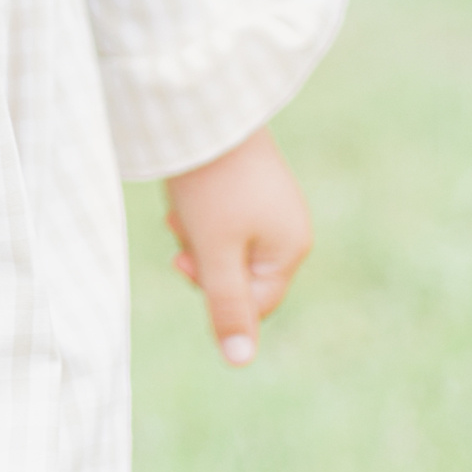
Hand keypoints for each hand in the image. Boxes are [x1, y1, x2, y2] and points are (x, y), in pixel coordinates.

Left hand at [160, 126, 312, 369]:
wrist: (202, 108)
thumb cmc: (211, 184)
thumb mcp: (214, 251)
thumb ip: (227, 307)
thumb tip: (240, 362)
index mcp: (292, 246)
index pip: (254, 304)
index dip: (213, 292)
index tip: (180, 261)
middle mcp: (289, 225)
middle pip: (237, 274)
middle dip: (203, 258)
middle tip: (180, 227)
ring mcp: (272, 202)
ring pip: (224, 245)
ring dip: (196, 234)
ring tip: (180, 205)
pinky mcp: (250, 182)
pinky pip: (222, 217)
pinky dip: (199, 212)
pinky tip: (183, 193)